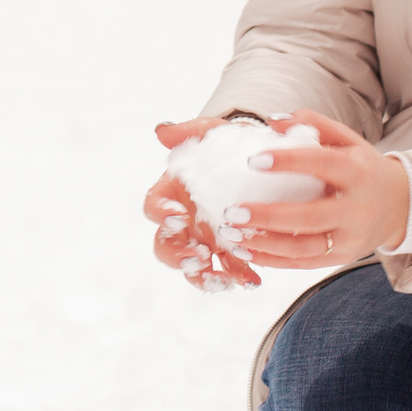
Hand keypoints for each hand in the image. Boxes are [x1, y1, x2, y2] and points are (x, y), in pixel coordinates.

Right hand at [143, 117, 263, 289]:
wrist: (258, 156)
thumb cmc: (227, 144)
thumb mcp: (210, 133)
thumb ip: (187, 132)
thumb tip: (163, 130)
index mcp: (171, 194)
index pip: (153, 207)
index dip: (161, 214)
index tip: (178, 215)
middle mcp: (183, 222)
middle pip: (165, 247)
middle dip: (177, 256)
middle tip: (196, 257)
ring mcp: (205, 239)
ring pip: (193, 268)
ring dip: (203, 277)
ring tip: (222, 280)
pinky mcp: (231, 251)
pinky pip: (229, 271)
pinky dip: (239, 278)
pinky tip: (253, 280)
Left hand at [219, 110, 410, 267]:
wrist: (400, 205)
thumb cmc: (363, 167)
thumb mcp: (347, 139)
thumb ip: (313, 124)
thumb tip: (272, 121)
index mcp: (357, 172)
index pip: (321, 164)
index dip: (288, 162)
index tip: (253, 160)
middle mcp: (356, 208)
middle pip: (310, 216)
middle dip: (268, 216)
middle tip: (232, 211)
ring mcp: (350, 238)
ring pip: (303, 247)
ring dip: (263, 243)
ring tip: (230, 234)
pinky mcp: (342, 257)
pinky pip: (303, 263)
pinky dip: (272, 260)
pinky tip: (245, 251)